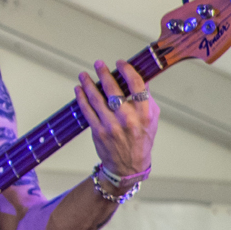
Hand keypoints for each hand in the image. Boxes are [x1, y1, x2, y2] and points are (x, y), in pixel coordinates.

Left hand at [75, 58, 158, 179]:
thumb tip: (139, 81)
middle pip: (113, 90)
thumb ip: (146, 101)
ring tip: (83, 74)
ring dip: (88, 84)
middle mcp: (128, 118)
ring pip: (96, 98)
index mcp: (145, 114)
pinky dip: (81, 98)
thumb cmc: (141, 140)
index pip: (137, 86)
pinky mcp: (97, 131)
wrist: (128, 166)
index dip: (127, 71)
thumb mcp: (152, 120)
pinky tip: (78, 89)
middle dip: (104, 74)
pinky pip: (87, 110)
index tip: (120, 63)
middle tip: (98, 64)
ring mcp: (111, 125)